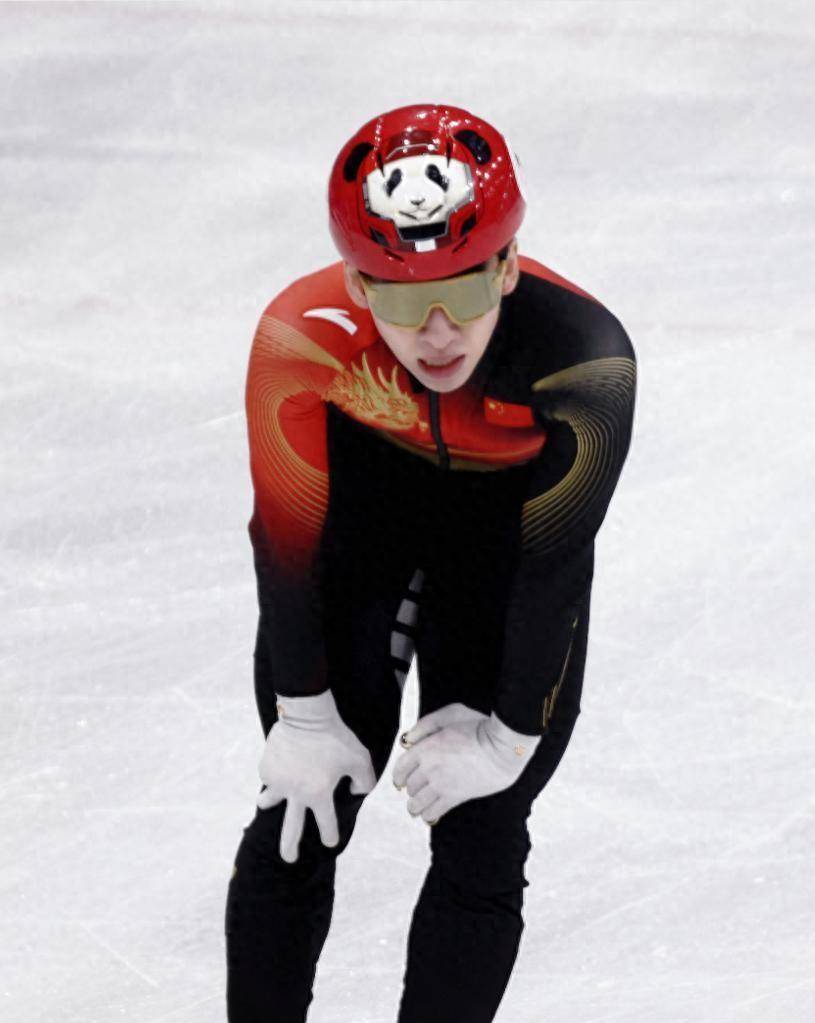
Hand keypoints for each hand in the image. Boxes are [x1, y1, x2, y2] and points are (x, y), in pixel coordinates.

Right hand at [257, 689, 376, 862]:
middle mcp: (296, 794)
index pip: (327, 824)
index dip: (331, 835)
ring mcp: (278, 782)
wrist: (306, 715)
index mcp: (319, 795)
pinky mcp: (266, 768)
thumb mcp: (360, 759)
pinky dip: (274, 773)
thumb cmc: (335, 737)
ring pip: (269, 801)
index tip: (331, 841)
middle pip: (291, 829)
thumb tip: (357, 793)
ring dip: (269, 804)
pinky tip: (281, 761)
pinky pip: (269, 776)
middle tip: (289, 859)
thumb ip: (365, 781)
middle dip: (290, 847)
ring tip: (267, 805)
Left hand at [391, 702, 541, 824]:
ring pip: (416, 803)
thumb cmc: (478, 727)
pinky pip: (432, 813)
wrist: (502, 748)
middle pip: (409, 786)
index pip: (401, 768)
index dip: (398, 775)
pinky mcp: (455, 798)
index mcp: (425, 748)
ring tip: (418, 806)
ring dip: (415, 805)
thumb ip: (426, 724)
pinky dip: (428, 815)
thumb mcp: (450, 713)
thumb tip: (409, 739)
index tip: (400, 780)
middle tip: (416, 789)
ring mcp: (441, 785)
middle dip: (410, 788)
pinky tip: (429, 814)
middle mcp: (429, 769)